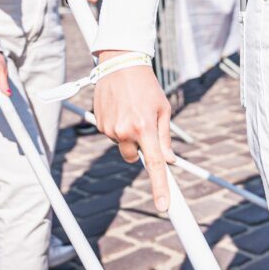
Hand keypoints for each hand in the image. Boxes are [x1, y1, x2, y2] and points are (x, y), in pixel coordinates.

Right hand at [93, 55, 174, 211]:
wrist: (121, 64)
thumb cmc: (146, 87)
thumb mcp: (163, 109)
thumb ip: (165, 137)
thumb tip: (169, 161)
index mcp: (145, 128)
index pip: (155, 165)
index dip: (160, 187)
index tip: (164, 206)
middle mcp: (126, 132)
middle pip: (133, 158)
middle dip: (139, 147)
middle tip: (142, 124)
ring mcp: (110, 129)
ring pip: (122, 145)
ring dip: (127, 134)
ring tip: (130, 109)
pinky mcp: (99, 124)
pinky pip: (111, 134)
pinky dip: (116, 126)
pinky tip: (120, 108)